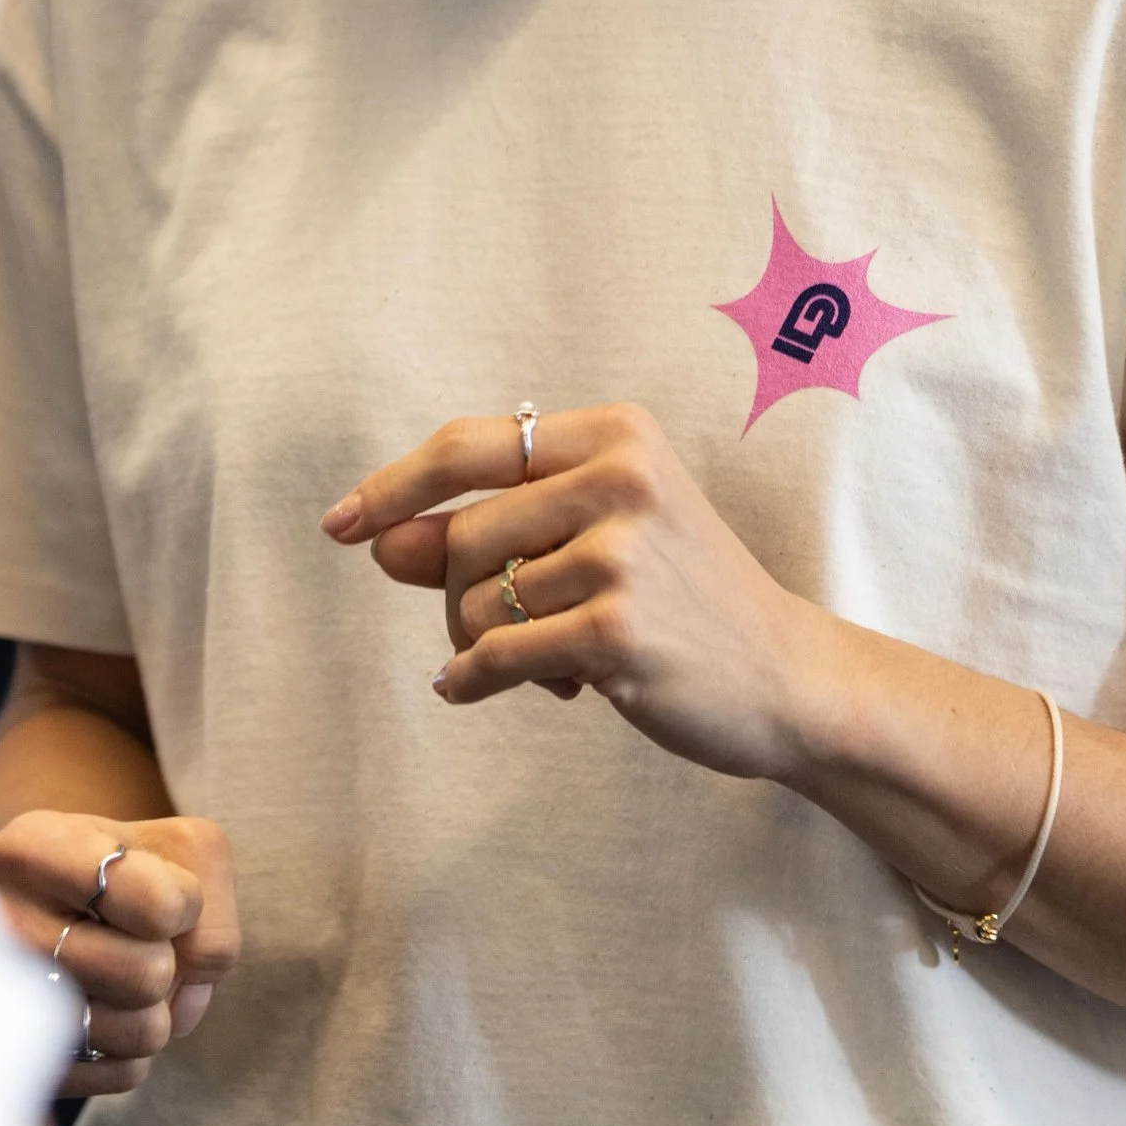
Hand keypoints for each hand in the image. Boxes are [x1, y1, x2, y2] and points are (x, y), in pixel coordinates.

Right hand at [0, 811, 240, 1096]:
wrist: (39, 902)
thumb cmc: (122, 869)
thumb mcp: (177, 848)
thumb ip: (210, 916)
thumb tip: (179, 1008)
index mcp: (30, 849)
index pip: (160, 906)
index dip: (184, 903)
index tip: (153, 886)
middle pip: (150, 975)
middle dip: (168, 959)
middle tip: (134, 937)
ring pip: (143, 1033)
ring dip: (156, 1007)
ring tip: (118, 974)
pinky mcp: (21, 1063)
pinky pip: (126, 1072)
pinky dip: (135, 1044)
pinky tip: (103, 1008)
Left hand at [323, 402, 831, 782]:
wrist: (785, 676)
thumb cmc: (678, 602)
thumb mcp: (589, 545)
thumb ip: (488, 536)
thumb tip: (379, 544)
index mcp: (616, 434)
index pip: (470, 446)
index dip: (395, 486)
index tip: (340, 525)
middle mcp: (622, 478)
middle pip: (463, 535)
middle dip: (458, 596)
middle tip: (501, 634)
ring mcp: (624, 553)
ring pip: (476, 602)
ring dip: (484, 645)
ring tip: (546, 660)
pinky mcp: (618, 629)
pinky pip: (496, 656)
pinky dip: (471, 682)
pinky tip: (473, 691)